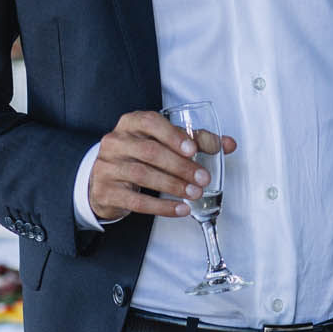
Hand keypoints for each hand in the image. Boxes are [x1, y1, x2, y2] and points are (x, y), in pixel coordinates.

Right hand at [88, 110, 237, 222]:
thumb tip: (228, 144)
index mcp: (131, 123)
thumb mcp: (162, 142)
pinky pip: (136, 201)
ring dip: (173, 186)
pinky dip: (162, 206)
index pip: (150, 122)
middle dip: (180, 166)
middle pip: (150, 152)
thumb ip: (195, 141)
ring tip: (194, 193)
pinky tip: (180, 208)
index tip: (193, 150)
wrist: (103, 179)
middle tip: (203, 178)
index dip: (173, 136)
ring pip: (143, 175)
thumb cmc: (138, 156)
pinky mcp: (106, 191)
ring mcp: (107, 166)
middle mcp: (116, 141)